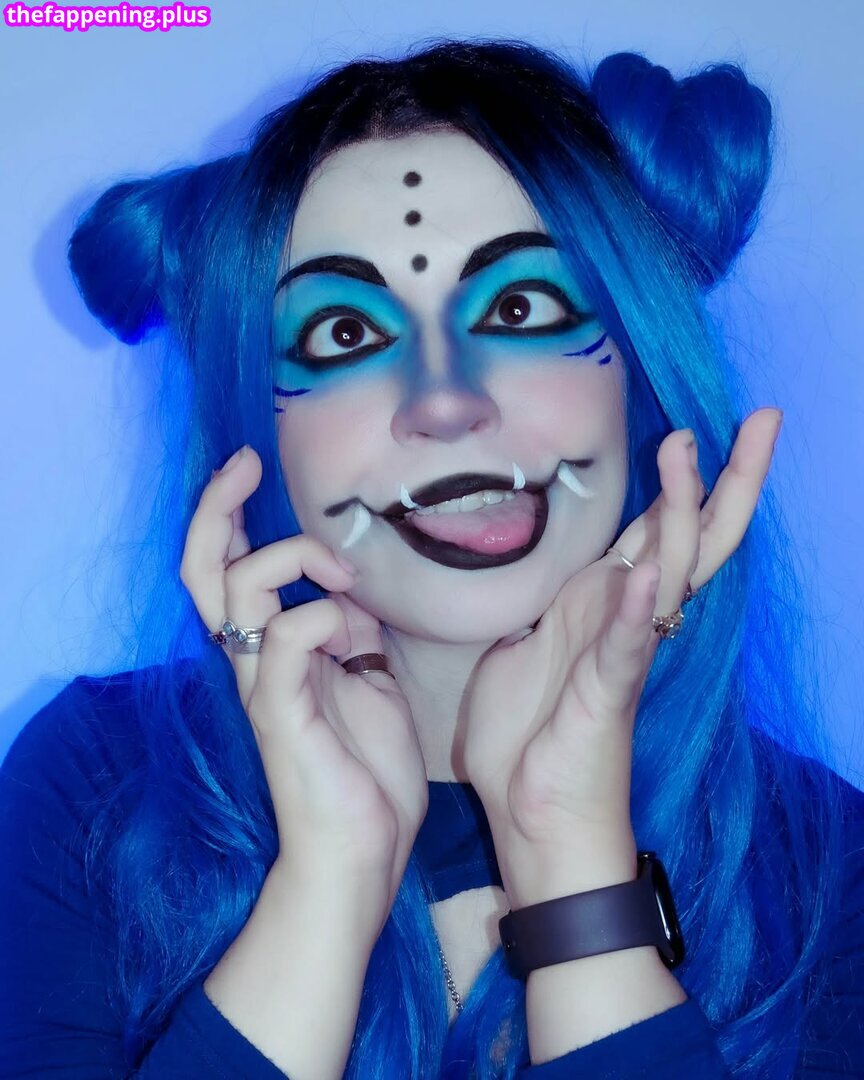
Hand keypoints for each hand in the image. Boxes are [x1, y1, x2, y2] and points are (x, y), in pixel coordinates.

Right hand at [180, 446, 427, 932]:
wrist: (362, 850)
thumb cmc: (365, 770)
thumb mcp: (370, 679)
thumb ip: (353, 631)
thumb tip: (349, 591)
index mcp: (273, 650)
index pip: (230, 568)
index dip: (229, 513)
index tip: (250, 465)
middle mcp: (254, 661)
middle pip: (205, 570)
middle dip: (217, 508)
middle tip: (242, 464)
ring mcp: (264, 686)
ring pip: (240, 591)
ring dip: (293, 559)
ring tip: (345, 575)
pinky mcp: (282, 715)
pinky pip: (285, 643)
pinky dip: (318, 616)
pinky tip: (349, 626)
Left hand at [463, 409, 781, 905]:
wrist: (532, 816)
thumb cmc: (530, 733)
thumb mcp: (524, 642)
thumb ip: (547, 602)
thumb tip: (552, 570)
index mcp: (605, 603)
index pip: (659, 530)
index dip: (686, 483)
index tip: (706, 429)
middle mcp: (627, 619)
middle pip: (691, 538)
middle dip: (726, 481)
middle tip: (764, 422)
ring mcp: (622, 653)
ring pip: (668, 573)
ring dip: (679, 515)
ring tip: (691, 457)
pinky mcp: (607, 692)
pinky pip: (626, 643)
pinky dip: (637, 606)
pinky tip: (648, 571)